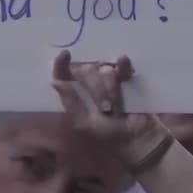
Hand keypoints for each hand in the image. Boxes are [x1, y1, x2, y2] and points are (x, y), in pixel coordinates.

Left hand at [51, 51, 167, 165]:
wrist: (137, 137)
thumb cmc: (107, 135)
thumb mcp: (85, 122)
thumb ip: (71, 101)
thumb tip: (55, 81)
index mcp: (76, 95)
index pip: (64, 75)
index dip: (62, 64)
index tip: (66, 55)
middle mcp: (90, 85)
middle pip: (86, 70)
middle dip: (96, 89)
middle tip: (105, 108)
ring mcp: (109, 80)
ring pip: (104, 70)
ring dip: (111, 88)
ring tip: (117, 107)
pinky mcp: (126, 79)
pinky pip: (122, 66)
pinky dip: (123, 66)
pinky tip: (124, 63)